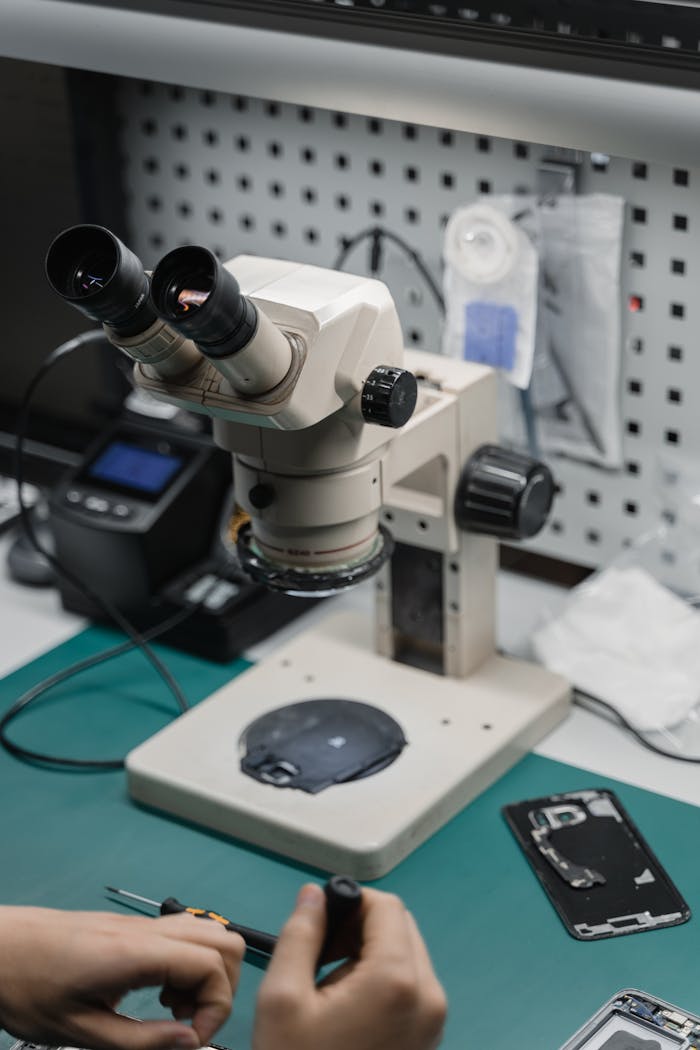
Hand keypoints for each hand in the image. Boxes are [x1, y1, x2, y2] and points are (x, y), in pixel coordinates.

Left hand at [0, 906, 244, 1049]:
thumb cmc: (29, 990)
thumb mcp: (80, 1031)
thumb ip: (141, 1041)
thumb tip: (190, 1043)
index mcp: (138, 953)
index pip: (212, 965)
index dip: (216, 1008)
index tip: (190, 1040)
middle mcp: (148, 931)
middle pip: (223, 941)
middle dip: (220, 989)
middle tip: (187, 1024)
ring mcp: (141, 925)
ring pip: (208, 932)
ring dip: (207, 974)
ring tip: (174, 1010)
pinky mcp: (132, 928)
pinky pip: (183, 935)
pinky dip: (188, 964)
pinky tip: (157, 993)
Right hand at [253, 884, 446, 1049]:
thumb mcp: (283, 998)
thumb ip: (300, 934)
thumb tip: (314, 895)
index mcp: (397, 980)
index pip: (385, 905)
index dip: (349, 901)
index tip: (319, 920)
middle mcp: (428, 996)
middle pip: (398, 925)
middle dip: (357, 928)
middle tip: (319, 955)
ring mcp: (432, 1020)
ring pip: (404, 952)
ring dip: (366, 953)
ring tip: (327, 987)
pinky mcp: (428, 1036)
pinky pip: (409, 983)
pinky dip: (378, 979)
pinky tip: (345, 1007)